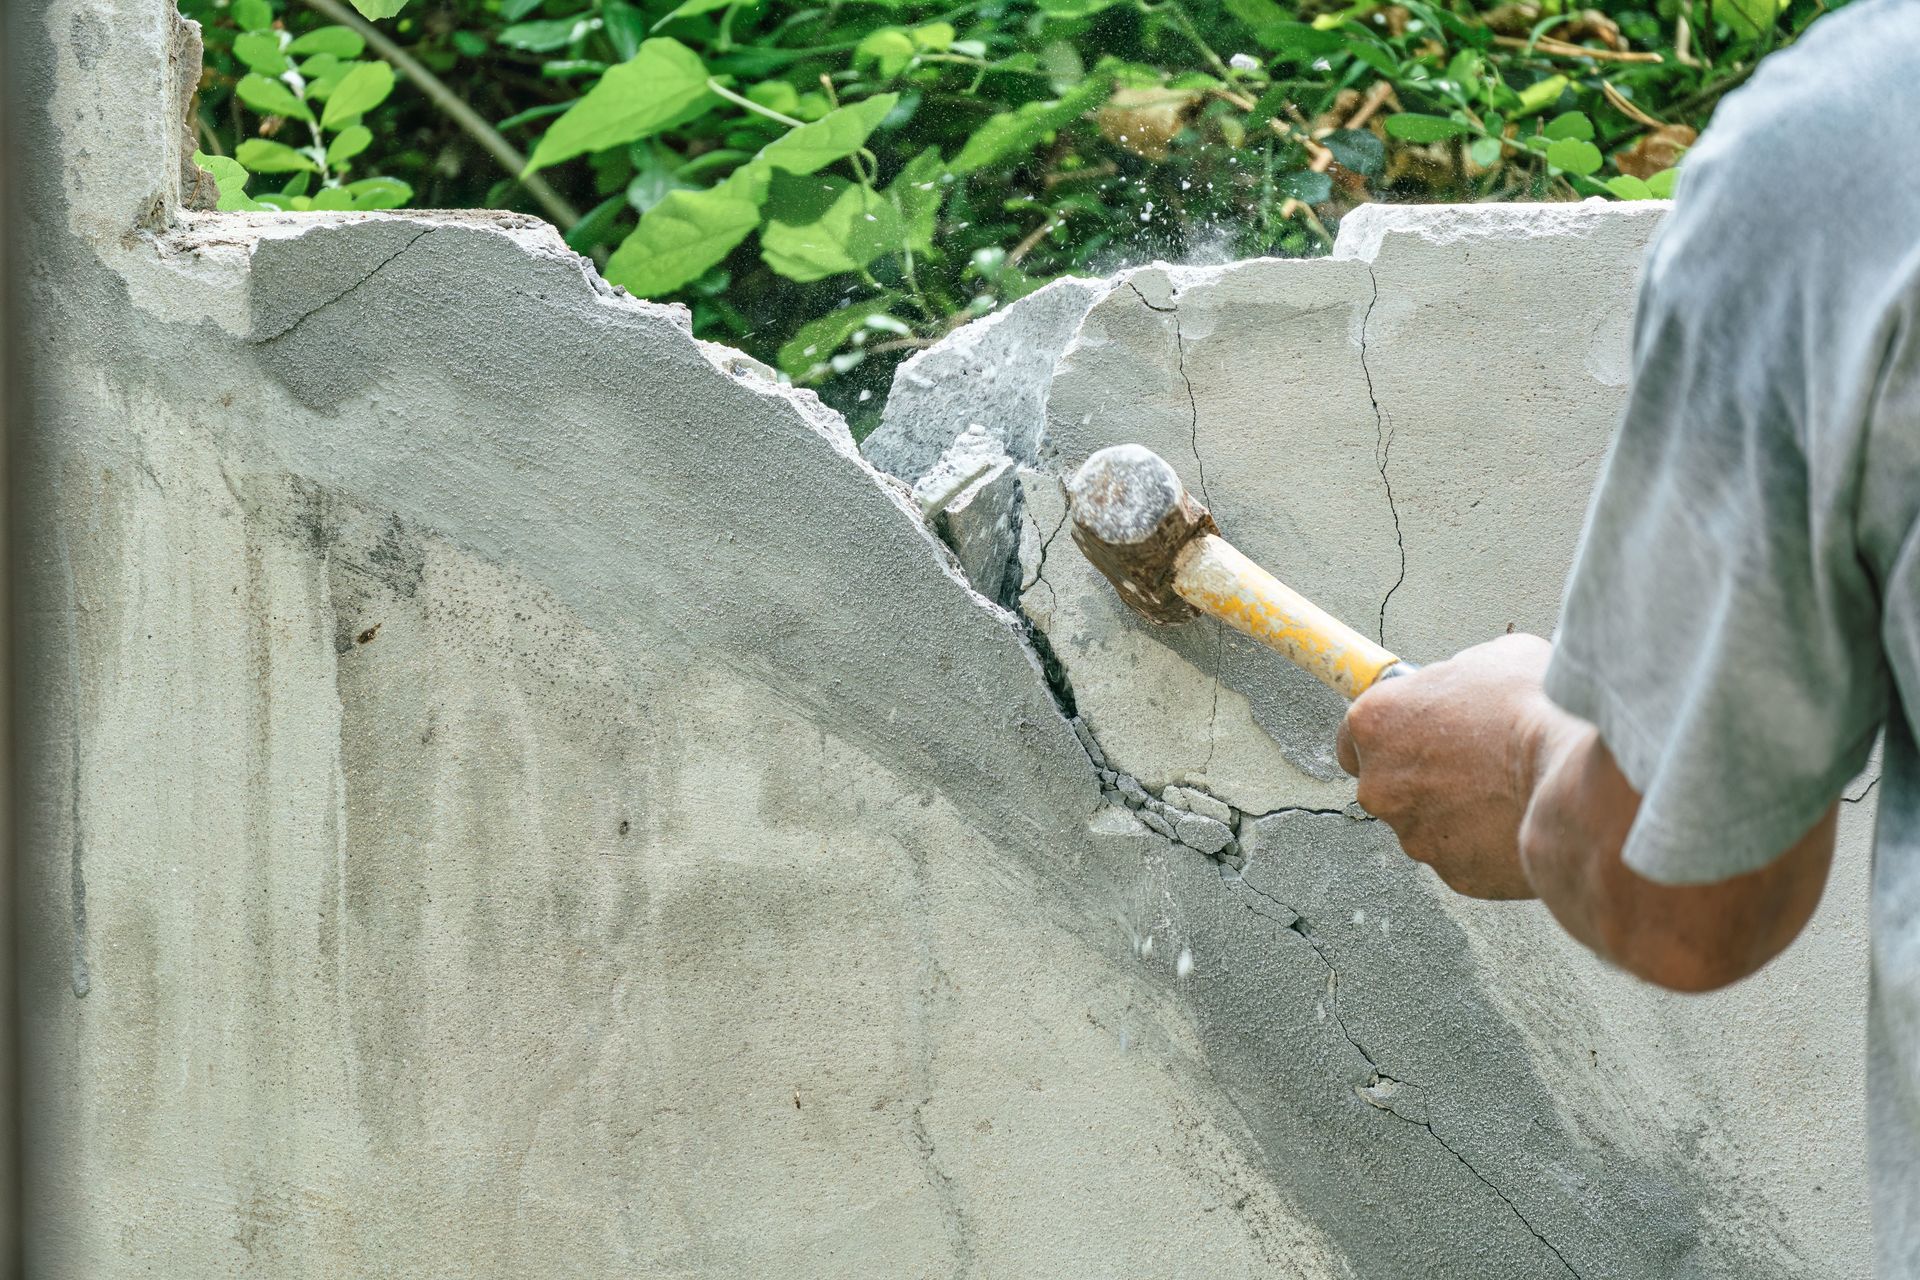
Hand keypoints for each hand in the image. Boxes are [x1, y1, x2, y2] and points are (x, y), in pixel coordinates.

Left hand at [1336, 633, 1567, 898]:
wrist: (1581, 781)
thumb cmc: (1537, 709)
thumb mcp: (1494, 658)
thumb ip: (1457, 677)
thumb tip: (1463, 685)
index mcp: (1376, 723)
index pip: (1353, 739)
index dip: (1389, 737)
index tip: (1411, 737)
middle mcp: (1380, 785)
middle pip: (1389, 785)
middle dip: (1426, 777)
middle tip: (1477, 761)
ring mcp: (1414, 835)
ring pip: (1428, 824)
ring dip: (1458, 812)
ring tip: (1509, 789)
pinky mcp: (1453, 875)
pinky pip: (1466, 856)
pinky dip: (1488, 844)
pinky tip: (1521, 819)